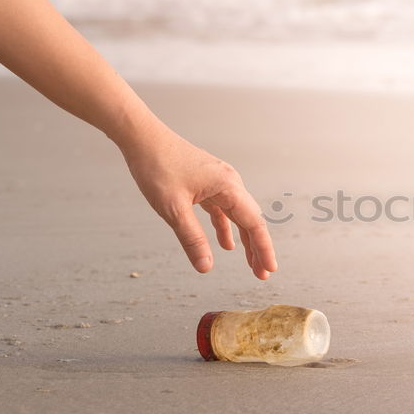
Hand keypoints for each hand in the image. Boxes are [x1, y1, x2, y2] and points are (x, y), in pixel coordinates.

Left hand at [119, 122, 277, 278]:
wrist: (143, 138)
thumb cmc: (157, 168)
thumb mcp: (173, 209)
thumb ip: (192, 239)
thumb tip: (206, 267)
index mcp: (228, 186)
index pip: (253, 223)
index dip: (263, 248)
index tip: (270, 270)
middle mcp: (230, 182)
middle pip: (250, 220)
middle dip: (257, 248)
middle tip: (261, 275)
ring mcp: (219, 182)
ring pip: (238, 216)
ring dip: (244, 240)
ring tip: (249, 263)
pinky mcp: (207, 183)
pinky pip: (223, 209)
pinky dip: (226, 228)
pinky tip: (226, 244)